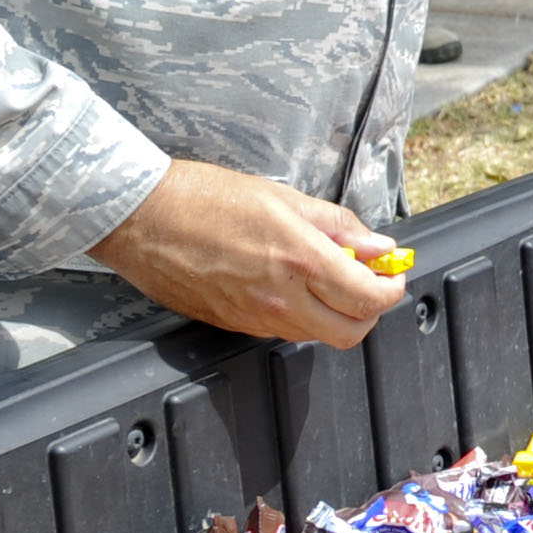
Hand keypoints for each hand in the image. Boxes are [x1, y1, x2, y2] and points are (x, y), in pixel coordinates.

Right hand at [91, 160, 407, 347]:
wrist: (141, 217)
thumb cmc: (204, 197)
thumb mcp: (284, 198)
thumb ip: (338, 226)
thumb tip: (377, 245)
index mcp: (300, 260)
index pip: (369, 297)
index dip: (391, 287)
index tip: (392, 272)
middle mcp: (280, 299)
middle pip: (350, 331)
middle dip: (369, 310)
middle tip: (367, 282)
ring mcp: (254, 318)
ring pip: (317, 335)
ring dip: (335, 314)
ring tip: (327, 278)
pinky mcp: (232, 325)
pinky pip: (282, 331)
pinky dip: (301, 315)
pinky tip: (292, 285)